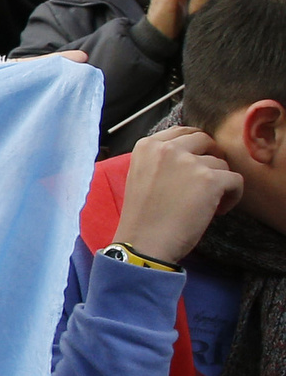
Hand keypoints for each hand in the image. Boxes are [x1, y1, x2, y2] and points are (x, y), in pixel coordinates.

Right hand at [114, 124, 241, 264]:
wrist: (143, 243)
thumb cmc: (142, 217)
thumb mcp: (140, 176)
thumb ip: (161, 159)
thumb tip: (193, 153)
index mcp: (147, 146)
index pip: (183, 131)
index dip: (195, 147)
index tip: (196, 163)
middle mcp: (167, 149)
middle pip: (205, 140)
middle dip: (211, 158)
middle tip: (207, 180)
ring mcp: (189, 163)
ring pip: (221, 163)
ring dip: (219, 182)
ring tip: (206, 203)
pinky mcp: (209, 179)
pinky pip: (236, 180)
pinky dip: (232, 196)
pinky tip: (217, 211)